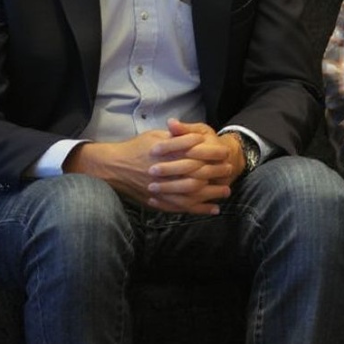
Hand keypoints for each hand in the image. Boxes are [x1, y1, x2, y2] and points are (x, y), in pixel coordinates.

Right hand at [64, 120, 237, 214]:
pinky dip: (198, 209)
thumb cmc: (136, 148)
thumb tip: (195, 134)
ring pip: (191, 194)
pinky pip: (181, 208)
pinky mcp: (159, 201)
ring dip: (211, 194)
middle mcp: (166, 172)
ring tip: (226, 192)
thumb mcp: (155, 135)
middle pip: (196, 174)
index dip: (212, 153)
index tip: (225, 152)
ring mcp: (162, 189)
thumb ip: (176, 136)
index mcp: (166, 154)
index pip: (195, 153)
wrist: (113, 167)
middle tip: (229, 171)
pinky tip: (212, 209)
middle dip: (215, 173)